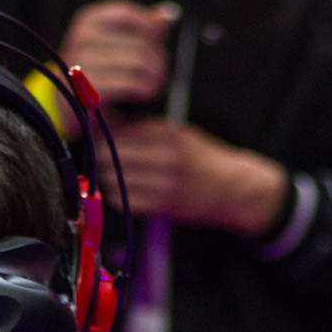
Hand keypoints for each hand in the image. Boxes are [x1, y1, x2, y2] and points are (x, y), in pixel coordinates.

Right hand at [60, 0, 177, 107]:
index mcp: (88, 22)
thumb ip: (143, 27)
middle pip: (139, 41)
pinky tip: (145, 93)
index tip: (158, 43)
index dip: (150, 29)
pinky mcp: (90, 91)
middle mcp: (82, 39)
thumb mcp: (119, 45)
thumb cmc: (99, 74)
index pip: (128, 15)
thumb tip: (170, 14)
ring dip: (155, 76)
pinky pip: (131, 83)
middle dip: (158, 59)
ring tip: (155, 84)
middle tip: (160, 72)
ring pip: (138, 62)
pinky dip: (145, 89)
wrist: (70, 108)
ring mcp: (83, 65)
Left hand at [103, 119, 285, 236]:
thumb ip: (146, 129)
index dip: (103, 135)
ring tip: (113, 173)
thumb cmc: (201, 159)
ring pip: (114, 179)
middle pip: (112, 155)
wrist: (233, 189)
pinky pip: (125, 201)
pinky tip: (124, 190)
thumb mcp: (179, 133)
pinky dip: (118, 196)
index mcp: (170, 134)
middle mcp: (167, 158)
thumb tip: (106, 123)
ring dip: (107, 177)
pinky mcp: (163, 207)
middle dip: (102, 156)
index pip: (120, 131)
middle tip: (102, 156)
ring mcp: (165, 184)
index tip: (99, 137)